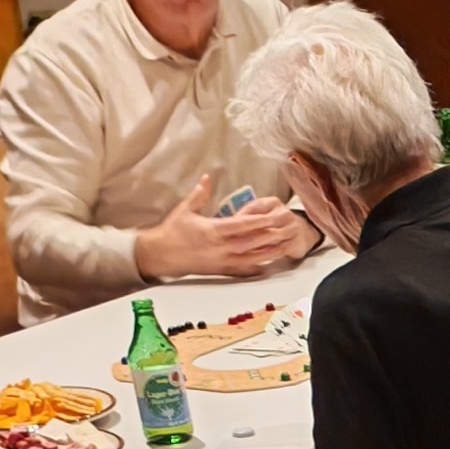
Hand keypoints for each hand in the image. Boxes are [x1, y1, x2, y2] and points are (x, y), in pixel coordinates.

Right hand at [133, 172, 306, 280]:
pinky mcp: (221, 271)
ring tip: (287, 244)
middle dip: (272, 234)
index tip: (275, 216)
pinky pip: (243, 271)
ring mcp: (222, 261)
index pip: (242, 225)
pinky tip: (271, 264)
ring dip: (271, 251)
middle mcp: (221, 248)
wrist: (160, 256)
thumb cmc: (172, 231)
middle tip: (289, 227)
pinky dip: (258, 268)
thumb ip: (199, 193)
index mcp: (213, 230)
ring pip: (252, 257)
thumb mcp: (185, 209)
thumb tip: (208, 177)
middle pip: (253, 241)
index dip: (260, 221)